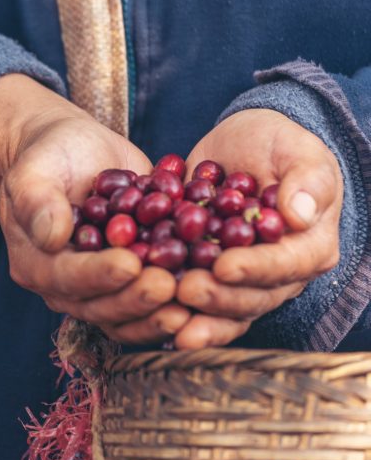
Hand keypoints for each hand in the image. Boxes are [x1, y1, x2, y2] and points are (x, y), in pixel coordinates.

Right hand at [0, 74, 189, 342]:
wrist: (76, 152)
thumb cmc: (51, 156)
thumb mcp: (35, 170)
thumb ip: (37, 201)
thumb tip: (52, 236)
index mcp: (37, 263)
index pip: (67, 277)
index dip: (98, 275)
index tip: (130, 265)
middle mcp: (68, 284)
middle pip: (100, 305)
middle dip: (136, 298)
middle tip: (170, 286)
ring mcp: (101, 283)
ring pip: (128, 312)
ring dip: (159, 310)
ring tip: (192, 297)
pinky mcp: (129, 276)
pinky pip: (149, 295)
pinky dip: (175, 298)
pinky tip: (205, 288)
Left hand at [174, 109, 342, 348]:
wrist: (242, 146)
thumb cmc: (277, 144)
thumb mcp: (297, 150)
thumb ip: (306, 180)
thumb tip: (298, 215)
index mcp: (308, 246)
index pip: (284, 265)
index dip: (255, 270)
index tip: (223, 266)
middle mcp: (278, 273)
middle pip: (252, 297)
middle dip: (219, 297)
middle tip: (186, 289)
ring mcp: (243, 278)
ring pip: (223, 307)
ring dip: (196, 315)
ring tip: (166, 312)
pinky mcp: (211, 273)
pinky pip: (196, 295)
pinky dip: (175, 305)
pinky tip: (150, 308)